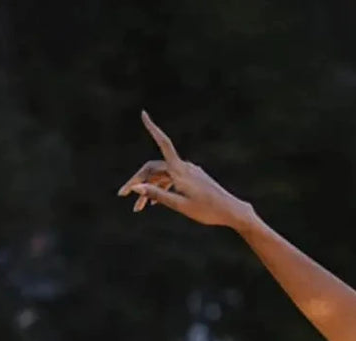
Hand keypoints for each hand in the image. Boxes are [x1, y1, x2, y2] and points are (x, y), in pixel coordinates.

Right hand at [116, 111, 252, 228]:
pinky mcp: (194, 179)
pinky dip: (162, 189)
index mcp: (181, 171)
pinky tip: (154, 203)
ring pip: (162, 176)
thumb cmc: (208, 211)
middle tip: (123, 194)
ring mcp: (190, 173)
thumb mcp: (180, 205)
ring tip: (138, 208)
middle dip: (138, 181)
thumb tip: (136, 187)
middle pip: (154, 168)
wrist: (232, 212)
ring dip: (150, 189)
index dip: (153, 128)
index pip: (164, 143)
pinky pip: (172, 180)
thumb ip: (157, 195)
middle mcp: (185, 168)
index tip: (144, 113)